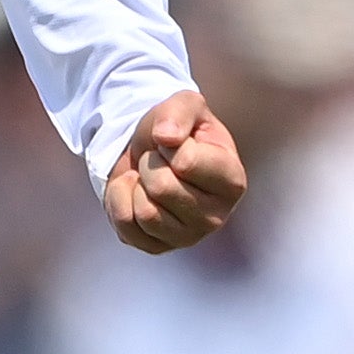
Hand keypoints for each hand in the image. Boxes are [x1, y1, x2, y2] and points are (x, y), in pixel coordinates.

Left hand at [103, 89, 247, 253]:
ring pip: (145, 212)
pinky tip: (135, 192)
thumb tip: (166, 136)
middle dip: (149, 163)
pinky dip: (120, 200)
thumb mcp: (183, 106)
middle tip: (158, 159)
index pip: (186, 163)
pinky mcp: (158, 247)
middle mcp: (216, 216)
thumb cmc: (175, 130)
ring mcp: (187, 237)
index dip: (169, 146)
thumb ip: (179, 112)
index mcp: (232, 181)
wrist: (150, 151)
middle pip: (162, 188)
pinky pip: (125, 225)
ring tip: (148, 175)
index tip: (175, 144)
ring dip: (136, 183)